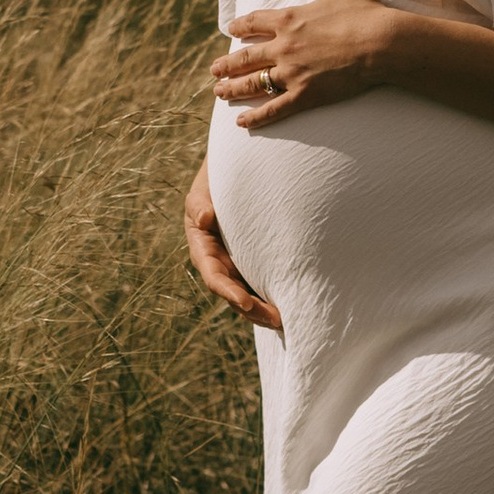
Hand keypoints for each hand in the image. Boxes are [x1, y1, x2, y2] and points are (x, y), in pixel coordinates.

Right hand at [184, 160, 281, 329]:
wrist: (237, 174)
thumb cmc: (216, 182)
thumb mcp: (203, 189)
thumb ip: (199, 203)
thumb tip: (205, 218)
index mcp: (203, 250)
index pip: (214, 278)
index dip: (228, 292)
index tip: (245, 302)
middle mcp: (219, 263)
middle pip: (233, 295)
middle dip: (252, 310)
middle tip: (277, 319)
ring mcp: (237, 266)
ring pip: (249, 295)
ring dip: (264, 310)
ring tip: (287, 319)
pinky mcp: (255, 264)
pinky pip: (263, 285)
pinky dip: (274, 297)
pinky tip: (294, 304)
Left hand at [212, 0, 409, 127]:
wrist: (383, 43)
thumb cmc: (365, 11)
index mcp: (289, 19)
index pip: (254, 23)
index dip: (239, 26)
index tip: (230, 30)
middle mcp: (284, 47)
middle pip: (246, 57)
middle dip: (226, 64)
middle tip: (213, 70)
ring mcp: (293, 73)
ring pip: (254, 83)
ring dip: (233, 89)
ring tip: (219, 92)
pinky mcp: (306, 95)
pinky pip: (275, 108)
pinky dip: (257, 117)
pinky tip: (242, 123)